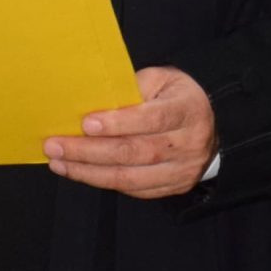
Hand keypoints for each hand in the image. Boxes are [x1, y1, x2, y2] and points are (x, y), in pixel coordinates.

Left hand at [45, 66, 215, 200]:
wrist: (215, 125)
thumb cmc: (178, 97)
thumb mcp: (163, 80)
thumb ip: (133, 88)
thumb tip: (93, 101)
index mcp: (187, 110)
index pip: (151, 119)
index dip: (118, 123)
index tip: (85, 123)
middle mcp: (189, 143)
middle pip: (134, 152)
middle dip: (89, 151)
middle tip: (55, 146)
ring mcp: (182, 170)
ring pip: (129, 177)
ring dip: (88, 171)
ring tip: (59, 162)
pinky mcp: (174, 187)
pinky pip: (133, 190)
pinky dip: (103, 181)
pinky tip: (81, 172)